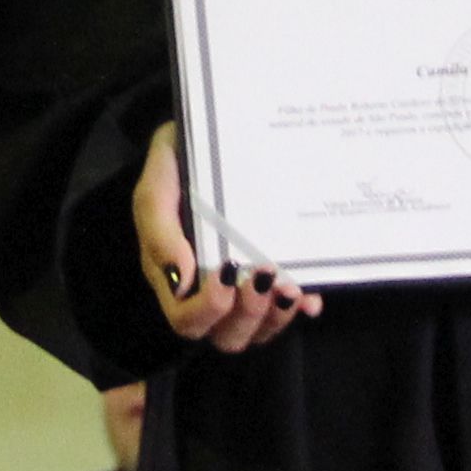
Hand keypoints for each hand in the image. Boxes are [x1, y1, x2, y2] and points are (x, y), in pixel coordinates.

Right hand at [134, 121, 313, 352]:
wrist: (212, 133)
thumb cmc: (178, 160)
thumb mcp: (158, 185)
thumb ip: (160, 229)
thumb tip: (183, 280)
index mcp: (174, 275)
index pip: (186, 320)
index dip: (209, 309)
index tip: (228, 271)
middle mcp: (206, 290)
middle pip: (227, 336)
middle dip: (250, 314)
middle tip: (265, 274)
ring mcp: (240, 286)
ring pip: (258, 331)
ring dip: (276, 316)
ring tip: (290, 286)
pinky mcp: (270, 274)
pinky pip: (286, 308)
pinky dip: (301, 306)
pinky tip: (312, 295)